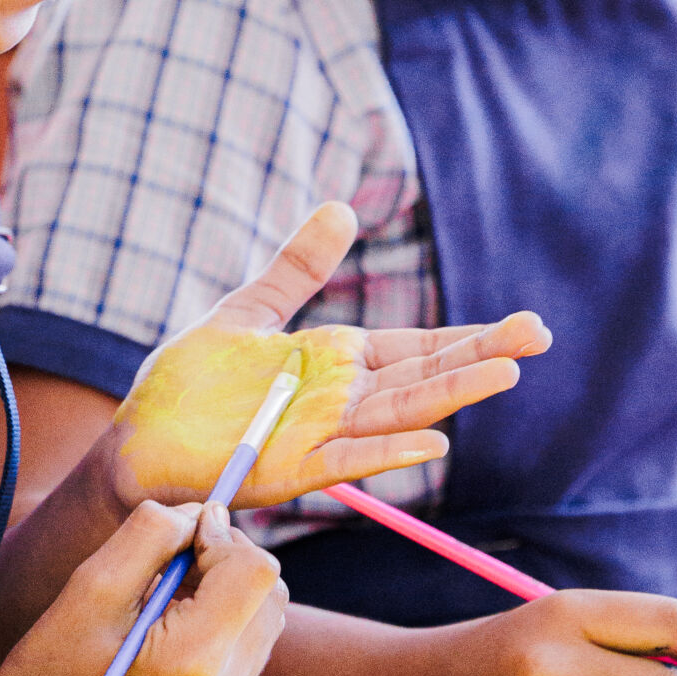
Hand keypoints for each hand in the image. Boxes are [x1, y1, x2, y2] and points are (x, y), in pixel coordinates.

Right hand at [0, 498, 287, 675]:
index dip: (223, 535)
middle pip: (272, 591)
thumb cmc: (48, 671)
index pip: (255, 570)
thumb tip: (201, 514)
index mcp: (196, 659)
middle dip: (231, 557)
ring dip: (229, 585)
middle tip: (173, 554)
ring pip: (264, 616)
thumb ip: (151, 535)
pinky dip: (222, 616)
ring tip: (167, 587)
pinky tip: (168, 618)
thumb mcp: (92, 587)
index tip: (180, 531)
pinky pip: (245, 646)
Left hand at [101, 203, 549, 509]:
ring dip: (450, 396)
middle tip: (538, 336)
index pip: (416, 349)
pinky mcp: (289, 467)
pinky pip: (347, 460)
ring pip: (399, 414)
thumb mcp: (249, 309)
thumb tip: (342, 208)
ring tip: (504, 372)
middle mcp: (339, 401)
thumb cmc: (191, 383)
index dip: (468, 338)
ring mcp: (320, 436)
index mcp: (335, 363)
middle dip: (480, 356)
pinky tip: (432, 440)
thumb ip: (299, 267)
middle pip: (422, 377)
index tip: (522, 326)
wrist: (138, 437)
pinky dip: (388, 450)